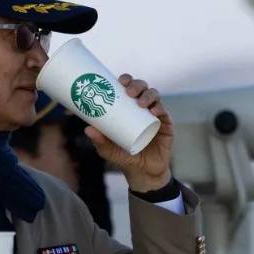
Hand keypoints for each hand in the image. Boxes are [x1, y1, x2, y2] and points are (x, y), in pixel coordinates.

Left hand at [84, 74, 172, 191]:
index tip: (120, 81)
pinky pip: (165, 113)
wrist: (142, 173)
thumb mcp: (108, 150)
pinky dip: (160, 109)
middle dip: (137, 85)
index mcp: (129, 108)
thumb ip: (99, 141)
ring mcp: (156, 115)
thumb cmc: (124, 157)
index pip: (128, 87)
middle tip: (129, 93)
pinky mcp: (166, 125)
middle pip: (142, 88)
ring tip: (141, 104)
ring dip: (148, 95)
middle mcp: (143, 107)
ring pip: (154, 96)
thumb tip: (87, 129)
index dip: (126, 80)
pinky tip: (155, 111)